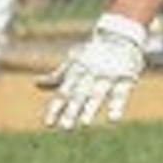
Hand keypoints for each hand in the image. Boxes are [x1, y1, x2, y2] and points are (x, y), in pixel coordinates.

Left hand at [37, 12, 147, 129]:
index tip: (49, 124)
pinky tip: (113, 119)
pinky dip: (116, 106)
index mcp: (76, 71)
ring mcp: (107, 75)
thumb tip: (36, 83)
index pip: (64, 92)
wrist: (120, 34)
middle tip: (65, 128)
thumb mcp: (74, 63)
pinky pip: (120, 93)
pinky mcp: (125, 77)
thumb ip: (57, 76)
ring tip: (84, 123)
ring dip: (90, 108)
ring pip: (97, 93)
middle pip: (79, 94)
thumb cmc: (93, 53)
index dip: (56, 108)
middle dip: (72, 111)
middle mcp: (90, 73)